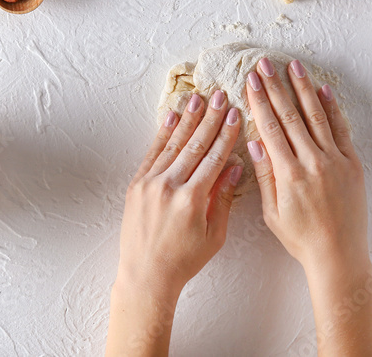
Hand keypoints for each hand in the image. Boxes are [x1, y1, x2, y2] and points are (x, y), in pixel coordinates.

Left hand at [106, 90, 242, 356]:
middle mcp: (169, 186)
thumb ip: (224, 198)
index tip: (235, 114)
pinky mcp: (136, 185)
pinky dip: (162, 134)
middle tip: (220, 96)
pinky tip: (171, 117)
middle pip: (194, 144)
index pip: (214, 157)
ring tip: (198, 99)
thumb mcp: (214, 235)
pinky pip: (152, 153)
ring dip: (187, 120)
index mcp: (192, 199)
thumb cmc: (184, 260)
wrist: (145, 275)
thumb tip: (234, 166)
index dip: (226, 134)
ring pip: (173, 144)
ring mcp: (150, 183)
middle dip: (209, 118)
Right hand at [244, 57, 367, 271]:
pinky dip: (332, 108)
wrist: (339, 255)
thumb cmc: (301, 238)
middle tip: (265, 64)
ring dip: (303, 88)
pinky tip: (323, 90)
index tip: (250, 81)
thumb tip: (254, 143)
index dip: (259, 101)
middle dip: (275, 87)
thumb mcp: (272, 212)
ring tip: (293, 66)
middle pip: (290, 115)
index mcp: (289, 174)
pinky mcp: (352, 164)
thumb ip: (264, 175)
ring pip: (316, 116)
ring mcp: (335, 160)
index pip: (270, 128)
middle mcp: (313, 162)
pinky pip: (341, 129)